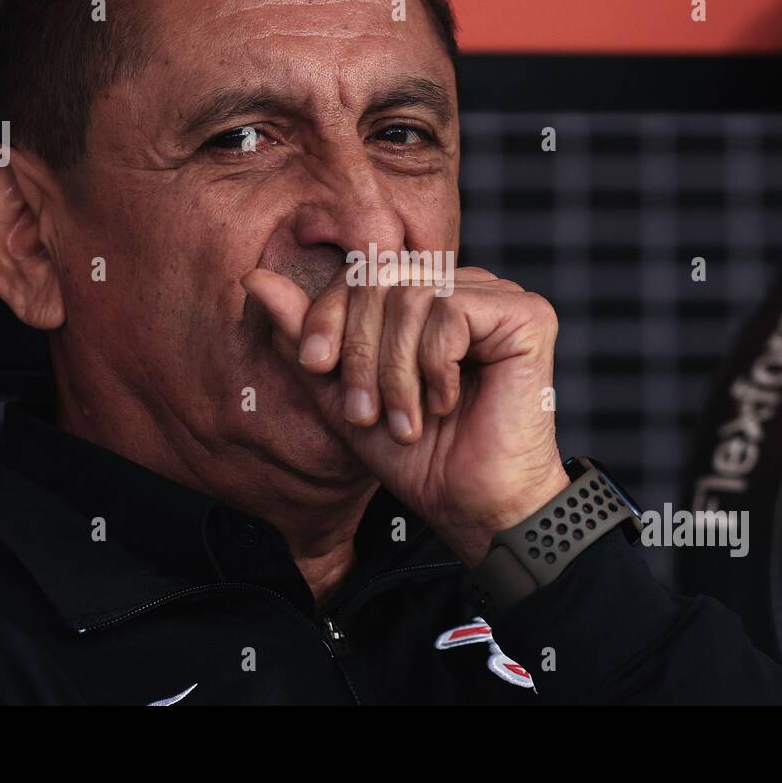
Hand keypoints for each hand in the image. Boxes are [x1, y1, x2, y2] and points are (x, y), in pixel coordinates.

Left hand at [241, 262, 569, 566]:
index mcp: (425, 298)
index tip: (315, 367)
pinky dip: (434, 365)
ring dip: (395, 370)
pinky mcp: (527, 315)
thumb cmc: (416, 457)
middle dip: (359, 349)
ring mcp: (498, 297)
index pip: (360, 274)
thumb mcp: (341, 394)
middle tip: (365, 412)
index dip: (328, 315)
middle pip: (382, 278)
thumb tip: (254, 279)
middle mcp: (463, 287)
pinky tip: (446, 402)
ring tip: (406, 420)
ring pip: (412, 296)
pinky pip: (450, 311)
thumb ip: (305, 337)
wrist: (472, 508)